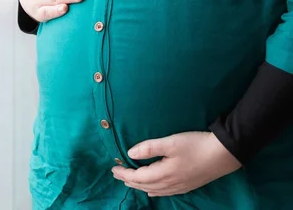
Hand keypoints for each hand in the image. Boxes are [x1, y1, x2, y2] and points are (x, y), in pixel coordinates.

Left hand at [112, 131, 241, 196]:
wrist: (222, 155)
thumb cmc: (195, 145)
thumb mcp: (171, 142)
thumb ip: (150, 148)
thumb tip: (130, 153)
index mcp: (163, 173)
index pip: (138, 176)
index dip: (124, 173)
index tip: (113, 167)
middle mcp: (169, 184)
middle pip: (143, 185)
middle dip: (128, 179)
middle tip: (116, 174)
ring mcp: (178, 187)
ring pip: (153, 190)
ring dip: (139, 185)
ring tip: (129, 180)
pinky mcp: (186, 186)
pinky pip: (163, 192)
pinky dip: (152, 190)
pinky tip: (152, 189)